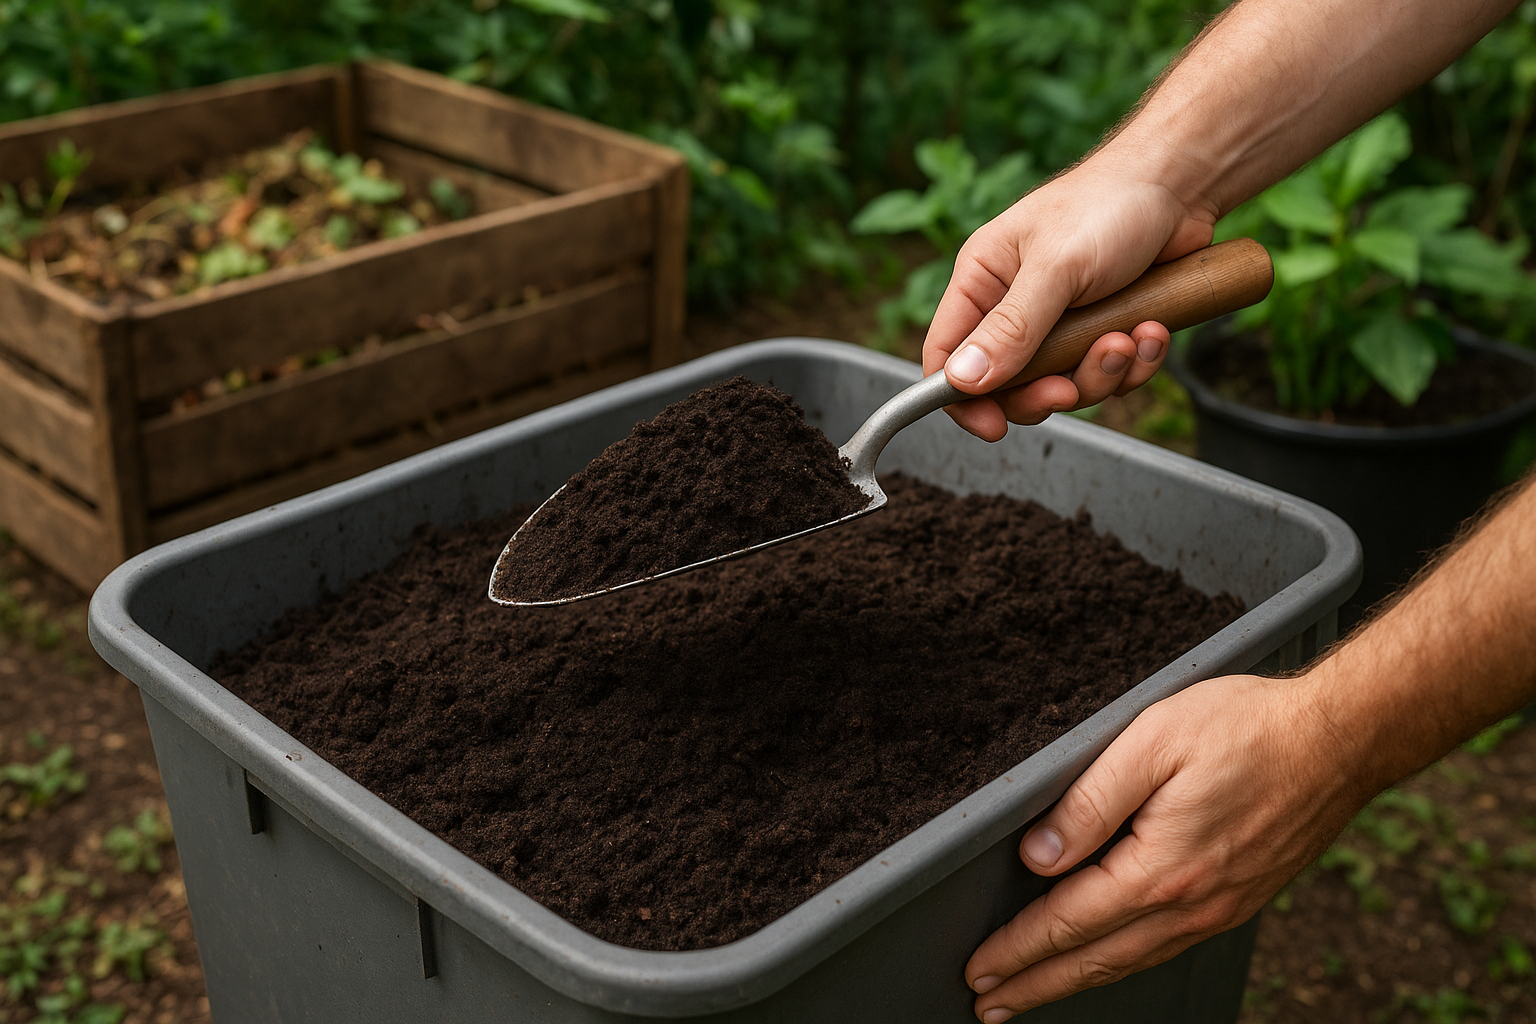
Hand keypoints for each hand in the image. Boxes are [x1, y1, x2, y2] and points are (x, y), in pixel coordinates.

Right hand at [921, 156, 1216, 440]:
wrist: (1184, 185)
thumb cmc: (1108, 205)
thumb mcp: (1055, 268)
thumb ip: (1010, 329)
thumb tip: (961, 381)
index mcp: (982, 282)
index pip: (946, 356)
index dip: (961, 398)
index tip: (994, 427)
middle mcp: (1014, 306)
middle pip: (1008, 386)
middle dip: (1048, 391)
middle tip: (1072, 385)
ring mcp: (1061, 322)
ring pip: (1065, 385)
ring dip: (1102, 373)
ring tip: (1129, 338)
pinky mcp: (1105, 329)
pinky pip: (1110, 375)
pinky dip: (1137, 363)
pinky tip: (1154, 330)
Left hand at [964, 673, 1370, 1021]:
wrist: (1341, 740)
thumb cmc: (1246, 727)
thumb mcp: (1151, 742)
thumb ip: (1088, 802)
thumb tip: (1037, 857)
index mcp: (1161, 868)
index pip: (1068, 921)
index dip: (1018, 949)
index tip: (979, 969)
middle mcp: (1192, 904)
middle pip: (1095, 960)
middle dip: (1035, 984)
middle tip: (988, 1005)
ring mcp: (1221, 909)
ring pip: (1132, 961)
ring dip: (1076, 982)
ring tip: (1032, 996)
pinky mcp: (1240, 900)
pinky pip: (1168, 948)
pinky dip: (1124, 965)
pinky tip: (1107, 963)